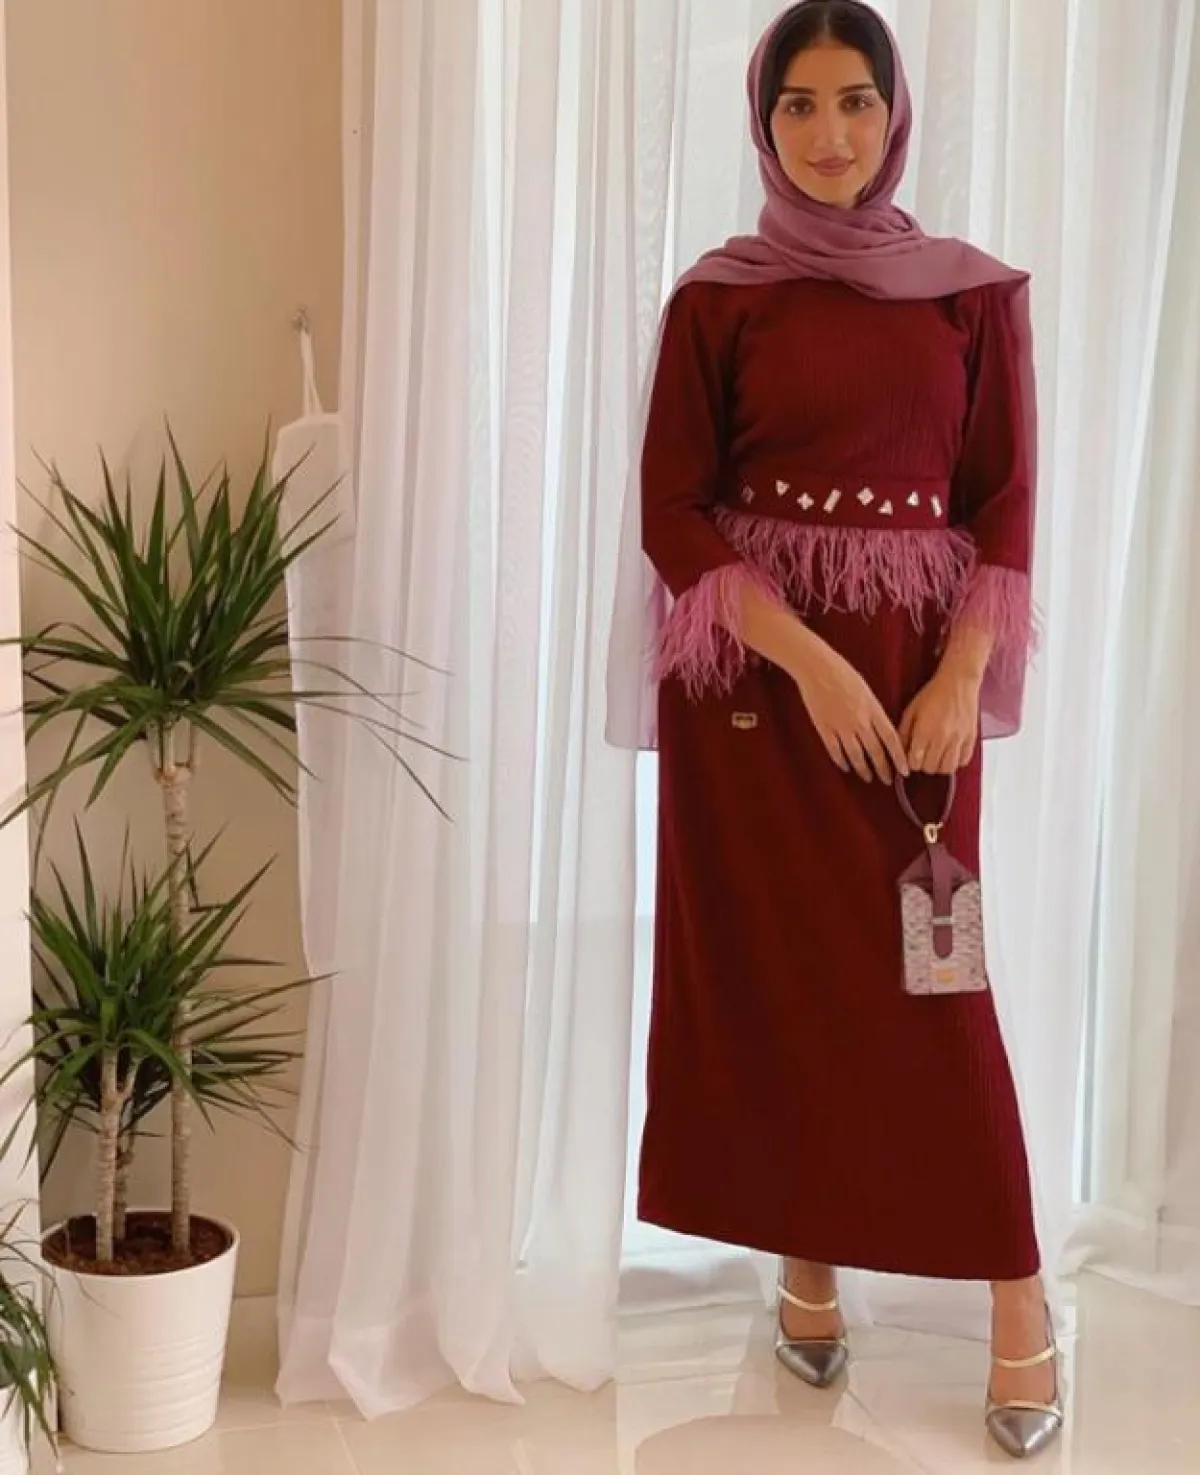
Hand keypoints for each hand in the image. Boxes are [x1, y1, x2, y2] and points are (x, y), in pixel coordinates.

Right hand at [789, 637, 908, 783]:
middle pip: (875, 751)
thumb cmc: (843, 673)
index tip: (904, 771)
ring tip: (867, 778)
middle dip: (882, 768)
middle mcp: (860, 721)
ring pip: (856, 755)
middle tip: (886, 780)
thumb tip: (880, 729)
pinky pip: (835, 750)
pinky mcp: (824, 728)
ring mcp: (841, 727)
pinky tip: (845, 767)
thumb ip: (874, 711)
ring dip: (863, 769)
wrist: (817, 668)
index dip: (898, 757)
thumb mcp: (866, 690)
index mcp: (873, 710)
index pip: (891, 739)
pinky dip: (841, 761)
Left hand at [899, 670, 980, 774]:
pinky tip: (950, 752)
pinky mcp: (971, 738)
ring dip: (940, 766)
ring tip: (937, 756)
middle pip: (930, 768)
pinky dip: (956, 761)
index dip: (911, 762)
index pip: (915, 763)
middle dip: (923, 765)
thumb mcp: (911, 711)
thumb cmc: (933, 694)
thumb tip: (899, 752)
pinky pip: (963, 761)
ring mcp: (958, 739)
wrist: (958, 682)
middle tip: (923, 755)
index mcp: (925, 731)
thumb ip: (903, 733)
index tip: (912, 756)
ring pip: (947, 768)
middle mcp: (942, 738)